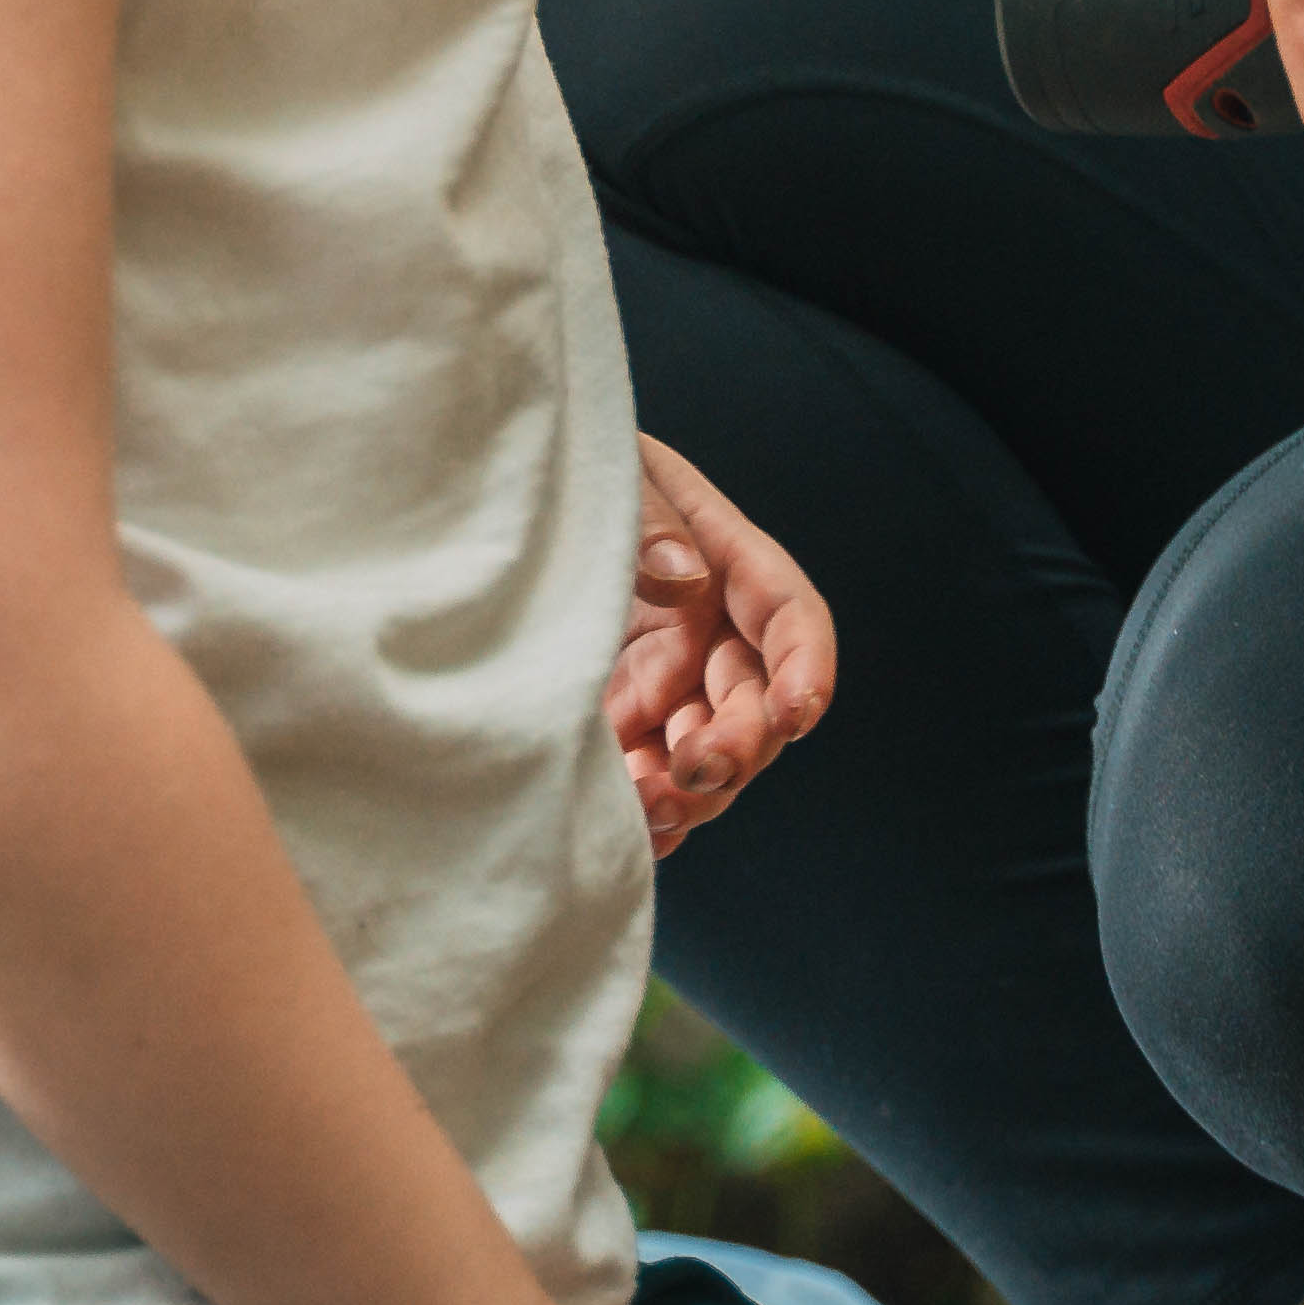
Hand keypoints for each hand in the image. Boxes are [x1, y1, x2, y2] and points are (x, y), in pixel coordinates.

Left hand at [607, 436, 834, 853]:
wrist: (499, 503)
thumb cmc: (571, 469)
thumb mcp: (616, 473)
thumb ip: (652, 519)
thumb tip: (686, 579)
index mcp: (728, 562)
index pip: (790, 618)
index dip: (804, 668)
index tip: (796, 713)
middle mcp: (711, 630)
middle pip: (753, 702)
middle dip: (736, 746)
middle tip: (692, 771)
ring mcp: (668, 679)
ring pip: (705, 753)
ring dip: (690, 790)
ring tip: (650, 811)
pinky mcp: (623, 716)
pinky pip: (650, 772)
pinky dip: (649, 809)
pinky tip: (636, 835)